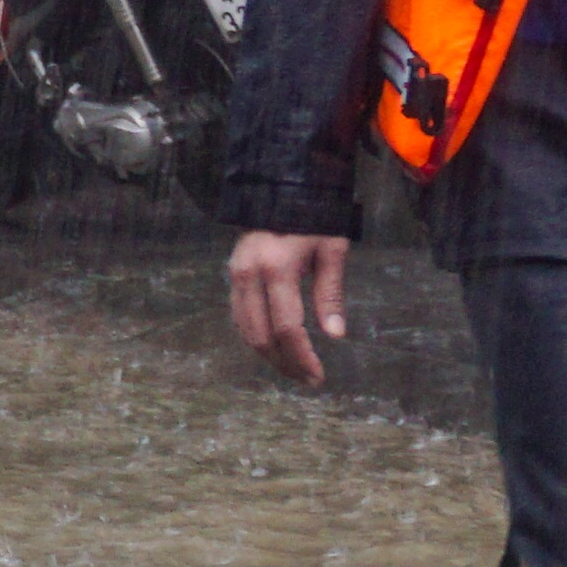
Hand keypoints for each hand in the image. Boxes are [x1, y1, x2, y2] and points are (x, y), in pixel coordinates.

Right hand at [227, 230, 350, 387]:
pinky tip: (277, 347)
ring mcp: (235, 276)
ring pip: (246, 331)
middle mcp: (249, 275)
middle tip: (308, 378)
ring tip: (294, 368)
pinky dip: (257, 338)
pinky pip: (240, 318)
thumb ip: (330, 294)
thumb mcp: (331, 250)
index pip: (287, 328)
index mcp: (277, 268)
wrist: (280, 188)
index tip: (318, 376)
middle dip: (285, 363)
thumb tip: (335, 335)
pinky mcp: (231, 276)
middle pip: (261, 336)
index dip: (302, 357)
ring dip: (269, 356)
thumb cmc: (314, 217)